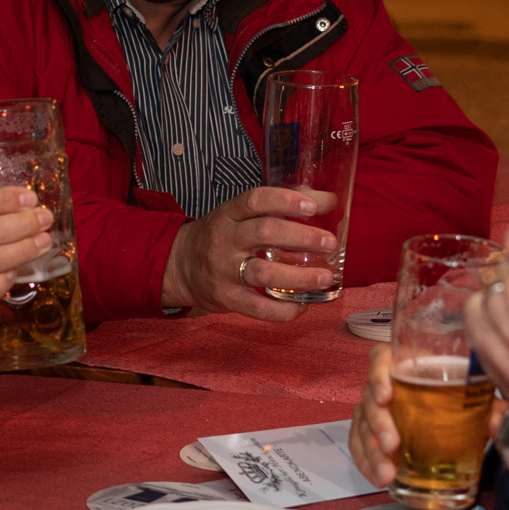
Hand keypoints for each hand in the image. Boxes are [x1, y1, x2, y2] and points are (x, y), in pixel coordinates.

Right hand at [161, 187, 337, 321]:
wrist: (178, 265)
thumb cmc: (222, 236)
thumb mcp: (241, 214)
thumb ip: (281, 205)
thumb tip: (327, 199)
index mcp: (229, 213)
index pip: (256, 200)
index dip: (285, 200)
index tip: (314, 207)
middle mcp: (225, 239)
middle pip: (264, 233)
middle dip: (301, 238)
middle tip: (329, 243)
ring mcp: (223, 270)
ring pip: (262, 272)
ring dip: (298, 276)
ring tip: (325, 278)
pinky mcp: (225, 298)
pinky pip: (255, 307)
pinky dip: (282, 310)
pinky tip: (303, 306)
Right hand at [349, 343, 507, 486]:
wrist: (456, 414)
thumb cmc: (460, 395)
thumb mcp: (479, 397)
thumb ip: (491, 407)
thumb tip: (498, 423)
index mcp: (408, 366)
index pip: (380, 358)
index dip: (378, 374)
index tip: (386, 396)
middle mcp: (385, 386)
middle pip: (369, 399)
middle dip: (379, 424)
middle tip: (392, 445)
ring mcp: (375, 410)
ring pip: (361, 426)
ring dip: (370, 451)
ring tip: (386, 475)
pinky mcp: (371, 433)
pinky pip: (359, 445)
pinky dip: (365, 463)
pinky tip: (378, 478)